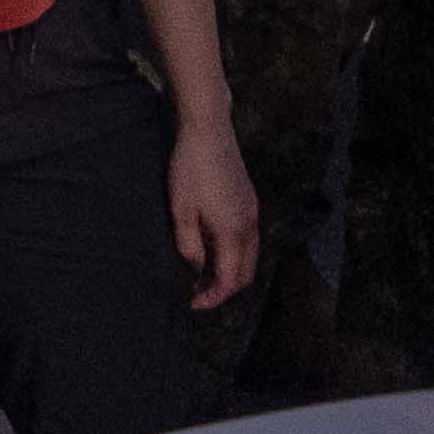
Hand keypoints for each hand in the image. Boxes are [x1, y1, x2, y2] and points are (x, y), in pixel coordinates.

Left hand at [167, 108, 263, 308]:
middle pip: (245, 274)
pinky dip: (234, 253)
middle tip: (196, 292)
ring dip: (229, 271)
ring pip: (249, 257)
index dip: (212, 298)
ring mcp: (252, 212)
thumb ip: (189, 245)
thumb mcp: (181, 210)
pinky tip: (211, 246)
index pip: (229, 280)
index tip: (192, 303)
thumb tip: (195, 268)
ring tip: (201, 272)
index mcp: (233, 231)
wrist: (208, 129)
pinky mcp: (249, 201)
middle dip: (223, 289)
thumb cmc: (190, 168)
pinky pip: (248, 239)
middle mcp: (249, 225)